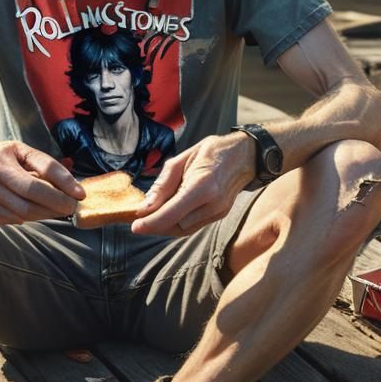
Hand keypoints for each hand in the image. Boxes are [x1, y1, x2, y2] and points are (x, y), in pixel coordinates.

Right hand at [0, 137, 83, 224]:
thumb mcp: (18, 149)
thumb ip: (44, 163)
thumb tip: (71, 181)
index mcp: (0, 162)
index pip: (38, 179)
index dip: (63, 187)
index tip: (79, 194)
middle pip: (32, 202)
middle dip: (57, 205)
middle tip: (72, 205)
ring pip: (24, 214)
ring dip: (46, 214)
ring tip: (57, 208)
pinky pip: (13, 220)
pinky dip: (29, 217)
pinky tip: (36, 210)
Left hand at [131, 132, 255, 236]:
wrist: (244, 155)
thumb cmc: (211, 152)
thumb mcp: (182, 159)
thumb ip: (163, 185)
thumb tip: (146, 207)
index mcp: (202, 186)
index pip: (172, 213)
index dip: (152, 223)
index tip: (135, 227)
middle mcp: (213, 203)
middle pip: (176, 225)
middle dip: (155, 225)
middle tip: (138, 219)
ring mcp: (218, 212)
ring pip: (183, 230)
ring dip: (165, 226)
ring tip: (151, 217)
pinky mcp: (220, 215)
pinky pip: (193, 226)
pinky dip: (177, 223)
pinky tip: (168, 214)